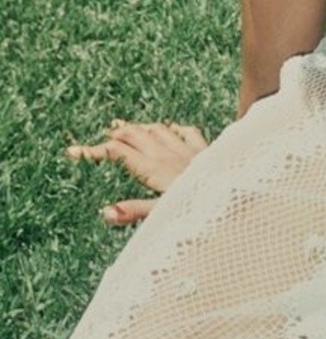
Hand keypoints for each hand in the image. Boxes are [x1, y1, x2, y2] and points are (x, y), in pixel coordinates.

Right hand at [66, 120, 208, 226]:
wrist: (240, 193)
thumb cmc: (201, 207)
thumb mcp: (165, 214)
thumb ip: (135, 211)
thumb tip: (105, 212)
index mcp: (154, 170)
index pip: (118, 154)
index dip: (94, 151)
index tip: (72, 151)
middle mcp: (169, 155)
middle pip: (136, 138)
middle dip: (117, 135)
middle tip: (102, 133)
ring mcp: (189, 151)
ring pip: (158, 131)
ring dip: (140, 127)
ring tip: (126, 124)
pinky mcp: (206, 151)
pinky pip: (187, 132)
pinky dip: (174, 128)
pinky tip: (171, 126)